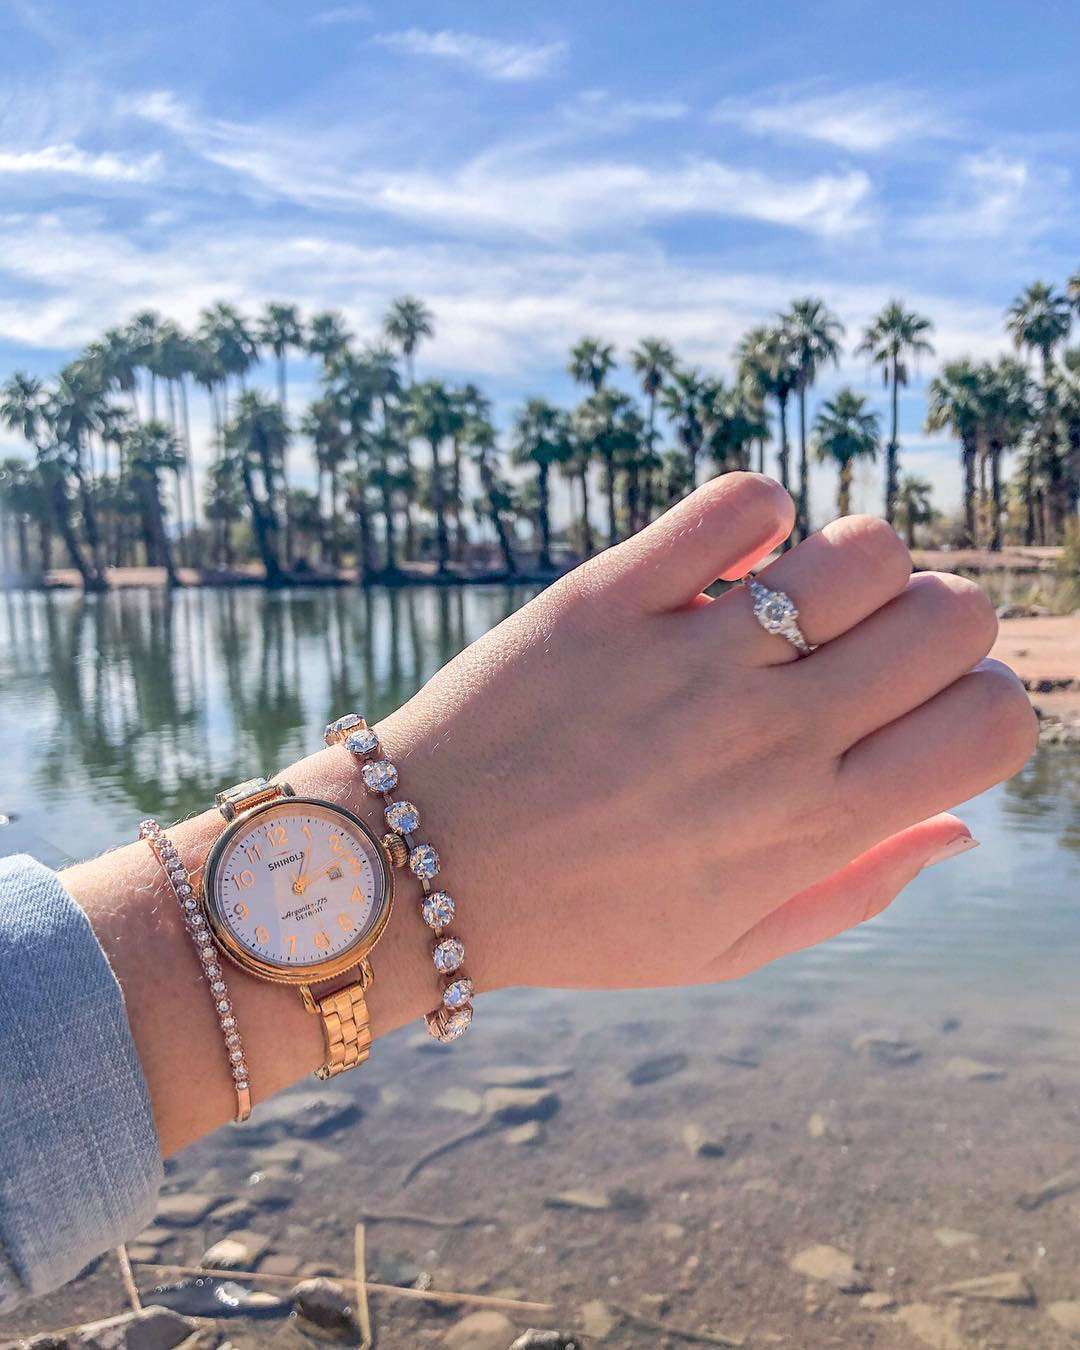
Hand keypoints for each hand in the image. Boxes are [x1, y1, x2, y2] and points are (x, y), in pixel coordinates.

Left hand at [376, 473, 1036, 994]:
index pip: (992, 724)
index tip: (924, 711)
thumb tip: (963, 824)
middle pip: (950, 616)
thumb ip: (858, 891)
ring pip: (862, 547)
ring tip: (795, 602)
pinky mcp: (611, 599)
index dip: (984, 703)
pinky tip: (728, 561)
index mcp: (810, 826)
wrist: (421, 871)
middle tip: (864, 648)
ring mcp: (688, 659)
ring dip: (854, 562)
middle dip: (937, 621)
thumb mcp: (728, 946)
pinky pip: (736, 503)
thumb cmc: (581, 919)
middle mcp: (768, 736)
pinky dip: (755, 514)